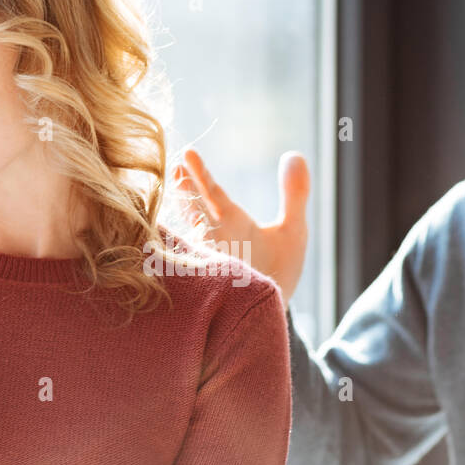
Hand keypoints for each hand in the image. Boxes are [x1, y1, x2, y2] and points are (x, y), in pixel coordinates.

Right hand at [174, 149, 309, 300]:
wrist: (272, 310)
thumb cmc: (278, 268)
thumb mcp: (293, 230)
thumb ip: (294, 194)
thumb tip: (296, 154)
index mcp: (230, 221)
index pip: (211, 192)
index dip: (201, 174)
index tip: (188, 154)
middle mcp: (215, 239)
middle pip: (195, 211)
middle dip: (186, 193)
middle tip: (175, 169)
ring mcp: (210, 263)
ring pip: (190, 241)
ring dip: (182, 226)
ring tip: (168, 208)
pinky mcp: (212, 288)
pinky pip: (194, 275)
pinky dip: (185, 264)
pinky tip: (173, 254)